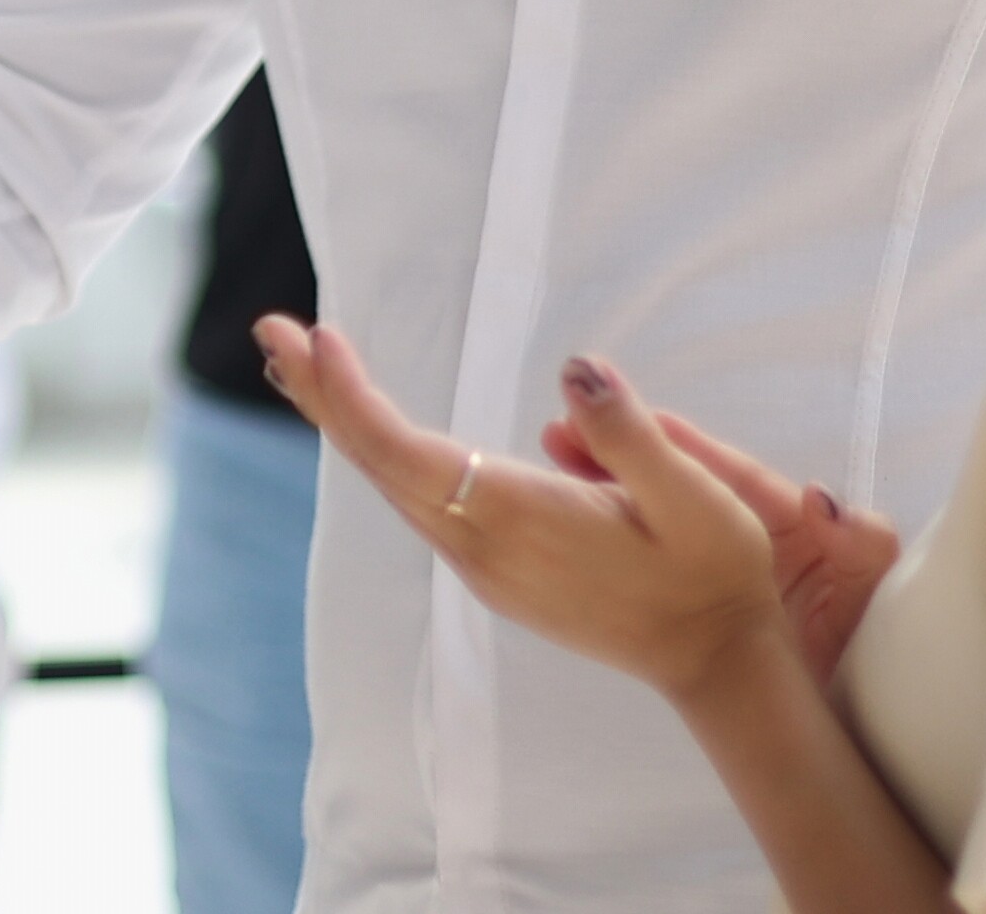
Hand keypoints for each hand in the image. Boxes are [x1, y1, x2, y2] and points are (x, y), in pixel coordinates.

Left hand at [260, 317, 787, 709]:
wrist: (714, 656)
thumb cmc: (712, 570)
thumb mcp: (695, 497)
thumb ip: (630, 433)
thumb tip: (576, 370)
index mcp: (520, 521)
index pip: (407, 453)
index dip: (354, 398)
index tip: (320, 338)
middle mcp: (483, 547)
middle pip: (380, 465)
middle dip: (321, 395)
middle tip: (270, 329)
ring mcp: (482, 564)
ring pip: (392, 483)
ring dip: (342, 420)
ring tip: (296, 363)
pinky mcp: (493, 568)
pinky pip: (416, 499)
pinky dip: (378, 450)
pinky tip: (362, 423)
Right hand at [550, 404, 904, 683]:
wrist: (858, 722)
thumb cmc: (876, 645)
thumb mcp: (873, 586)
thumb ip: (861, 540)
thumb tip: (819, 497)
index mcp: (788, 519)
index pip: (724, 471)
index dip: (675, 441)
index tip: (622, 414)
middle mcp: (747, 536)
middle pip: (676, 485)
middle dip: (621, 455)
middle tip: (560, 433)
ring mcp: (717, 572)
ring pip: (654, 521)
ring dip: (606, 491)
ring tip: (551, 467)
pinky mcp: (698, 609)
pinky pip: (652, 566)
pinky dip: (614, 542)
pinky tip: (573, 529)